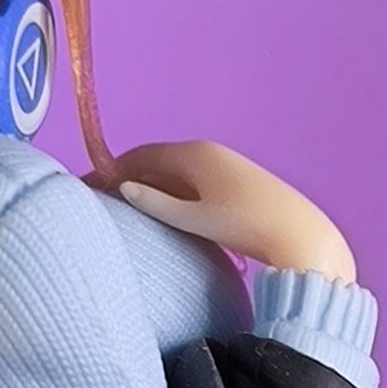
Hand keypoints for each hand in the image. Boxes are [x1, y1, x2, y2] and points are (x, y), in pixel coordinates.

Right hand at [88, 140, 356, 283]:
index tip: (87, 187)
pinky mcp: (234, 181)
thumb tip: (123, 188)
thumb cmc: (244, 226)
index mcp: (192, 154)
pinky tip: (162, 212)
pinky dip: (168, 191)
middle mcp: (206, 151)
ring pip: (173, 172)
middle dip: (126, 177)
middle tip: (100, 199)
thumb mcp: (194, 219)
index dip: (110, 170)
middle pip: (155, 161)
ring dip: (148, 186)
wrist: (299, 235)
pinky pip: (190, 181)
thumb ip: (156, 203)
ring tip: (125, 209)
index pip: (139, 155)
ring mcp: (222, 164)